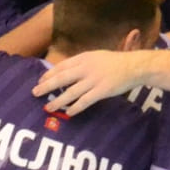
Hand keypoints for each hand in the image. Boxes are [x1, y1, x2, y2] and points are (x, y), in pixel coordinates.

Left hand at [33, 49, 154, 114]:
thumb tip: (66, 72)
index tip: (40, 80)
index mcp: (84, 58)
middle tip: (35, 93)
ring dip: (58, 101)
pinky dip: (75, 107)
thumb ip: (82, 63)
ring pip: (71, 92)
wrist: (134, 66)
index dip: (49, 74)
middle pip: (62, 78)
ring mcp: (93, 80)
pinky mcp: (101, 91)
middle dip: (47, 86)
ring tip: (48, 107)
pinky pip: (85, 101)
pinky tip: (68, 112)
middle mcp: (86, 68)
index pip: (62, 66)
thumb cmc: (115, 62)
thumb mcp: (96, 56)